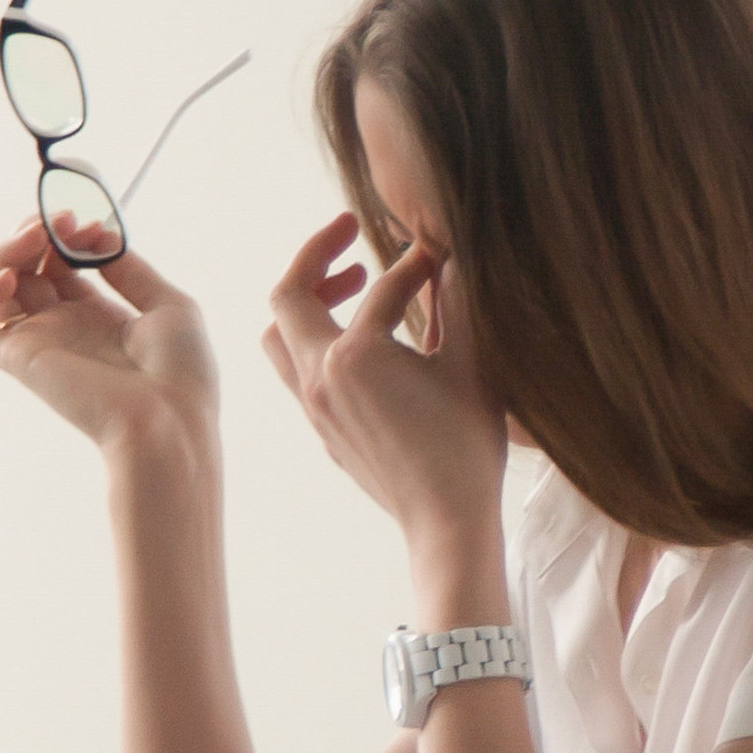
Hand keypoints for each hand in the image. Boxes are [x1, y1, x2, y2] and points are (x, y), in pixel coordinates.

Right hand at [0, 224, 217, 458]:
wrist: (169, 422)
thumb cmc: (180, 373)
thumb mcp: (169, 305)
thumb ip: (129, 268)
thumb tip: (95, 237)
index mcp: (101, 317)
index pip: (63, 263)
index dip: (68, 233)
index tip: (90, 222)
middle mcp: (65, 328)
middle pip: (28, 268)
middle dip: (36, 232)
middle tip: (58, 219)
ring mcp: (40, 342)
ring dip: (6, 251)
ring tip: (36, 235)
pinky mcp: (18, 359)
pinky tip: (8, 278)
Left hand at [261, 216, 511, 584]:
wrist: (445, 522)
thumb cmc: (465, 445)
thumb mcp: (472, 364)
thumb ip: (460, 302)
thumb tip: (453, 257)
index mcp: (355, 355)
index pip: (382, 288)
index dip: (416, 264)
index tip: (439, 254)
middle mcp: (320, 378)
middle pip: (288, 297)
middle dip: (318, 256)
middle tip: (351, 230)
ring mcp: (314, 408)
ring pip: (280, 337)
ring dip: (307, 302)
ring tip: (350, 285)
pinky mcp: (322, 431)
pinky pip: (297, 372)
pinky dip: (317, 340)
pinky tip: (360, 342)